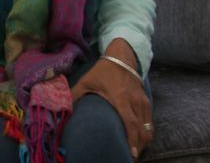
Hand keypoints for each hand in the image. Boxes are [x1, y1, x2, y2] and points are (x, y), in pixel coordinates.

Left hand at [71, 39, 152, 159]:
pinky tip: (141, 139)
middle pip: (141, 130)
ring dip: (143, 140)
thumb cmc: (102, 71)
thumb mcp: (86, 81)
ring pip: (148, 127)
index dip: (132, 139)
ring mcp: (142, 101)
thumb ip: (74, 94)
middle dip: (138, 145)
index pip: (130, 123)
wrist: (122, 57)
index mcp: (120, 99)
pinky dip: (147, 132)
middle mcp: (134, 102)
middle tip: (130, 156)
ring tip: (135, 151)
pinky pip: (150, 121)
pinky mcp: (146, 101)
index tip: (131, 153)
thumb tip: (59, 107)